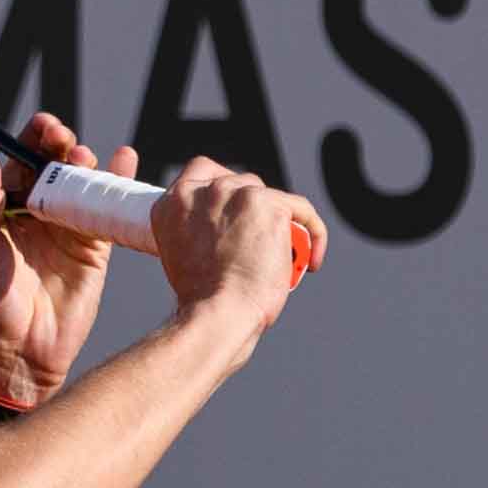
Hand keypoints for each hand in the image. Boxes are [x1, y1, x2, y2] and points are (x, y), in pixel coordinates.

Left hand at [0, 111, 132, 405]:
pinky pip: (108, 210)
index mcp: (7, 204)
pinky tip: (126, 160)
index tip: (46, 127)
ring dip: (91, 164)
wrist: (22, 355)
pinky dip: (119, 183)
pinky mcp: (95, 247)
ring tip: (89, 161)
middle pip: (58, 162)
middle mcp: (40, 209)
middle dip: (65, 145)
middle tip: (69, 146)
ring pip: (86, 182)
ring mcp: (70, 226)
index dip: (36, 136)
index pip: (24, 156)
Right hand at [153, 157, 326, 329]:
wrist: (218, 315)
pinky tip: (311, 260)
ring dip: (279, 223)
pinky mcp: (271, 205)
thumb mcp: (182, 256)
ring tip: (282, 258)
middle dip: (253, 212)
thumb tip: (226, 231)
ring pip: (270, 197)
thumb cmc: (202, 300)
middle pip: (241, 183)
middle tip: (256, 248)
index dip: (223, 192)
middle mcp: (204, 191)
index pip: (202, 172)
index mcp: (174, 202)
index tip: (233, 216)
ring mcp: (238, 194)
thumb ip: (197, 231)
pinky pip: (302, 212)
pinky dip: (313, 235)